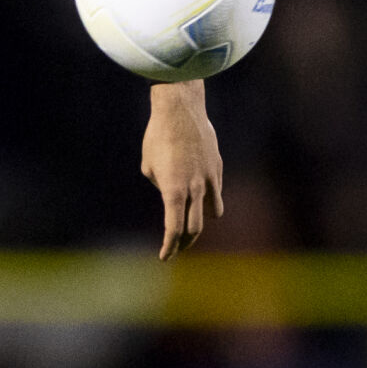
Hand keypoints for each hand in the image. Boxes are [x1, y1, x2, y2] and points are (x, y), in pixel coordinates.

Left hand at [141, 79, 222, 260]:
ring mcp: (210, 179)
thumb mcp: (149, 166)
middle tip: (177, 247)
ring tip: (192, 226)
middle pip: (195, 228)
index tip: (164, 256)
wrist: (180, 110)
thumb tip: (171, 194)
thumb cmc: (157, 137)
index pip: (173, 229)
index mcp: (173, 191)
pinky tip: (201, 198)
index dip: (169, 246)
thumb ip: (161, 186)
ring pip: (213, 213)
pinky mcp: (217, 168)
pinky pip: (216, 191)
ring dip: (202, 222)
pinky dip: (209, 198)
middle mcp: (195, 189)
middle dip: (185, 242)